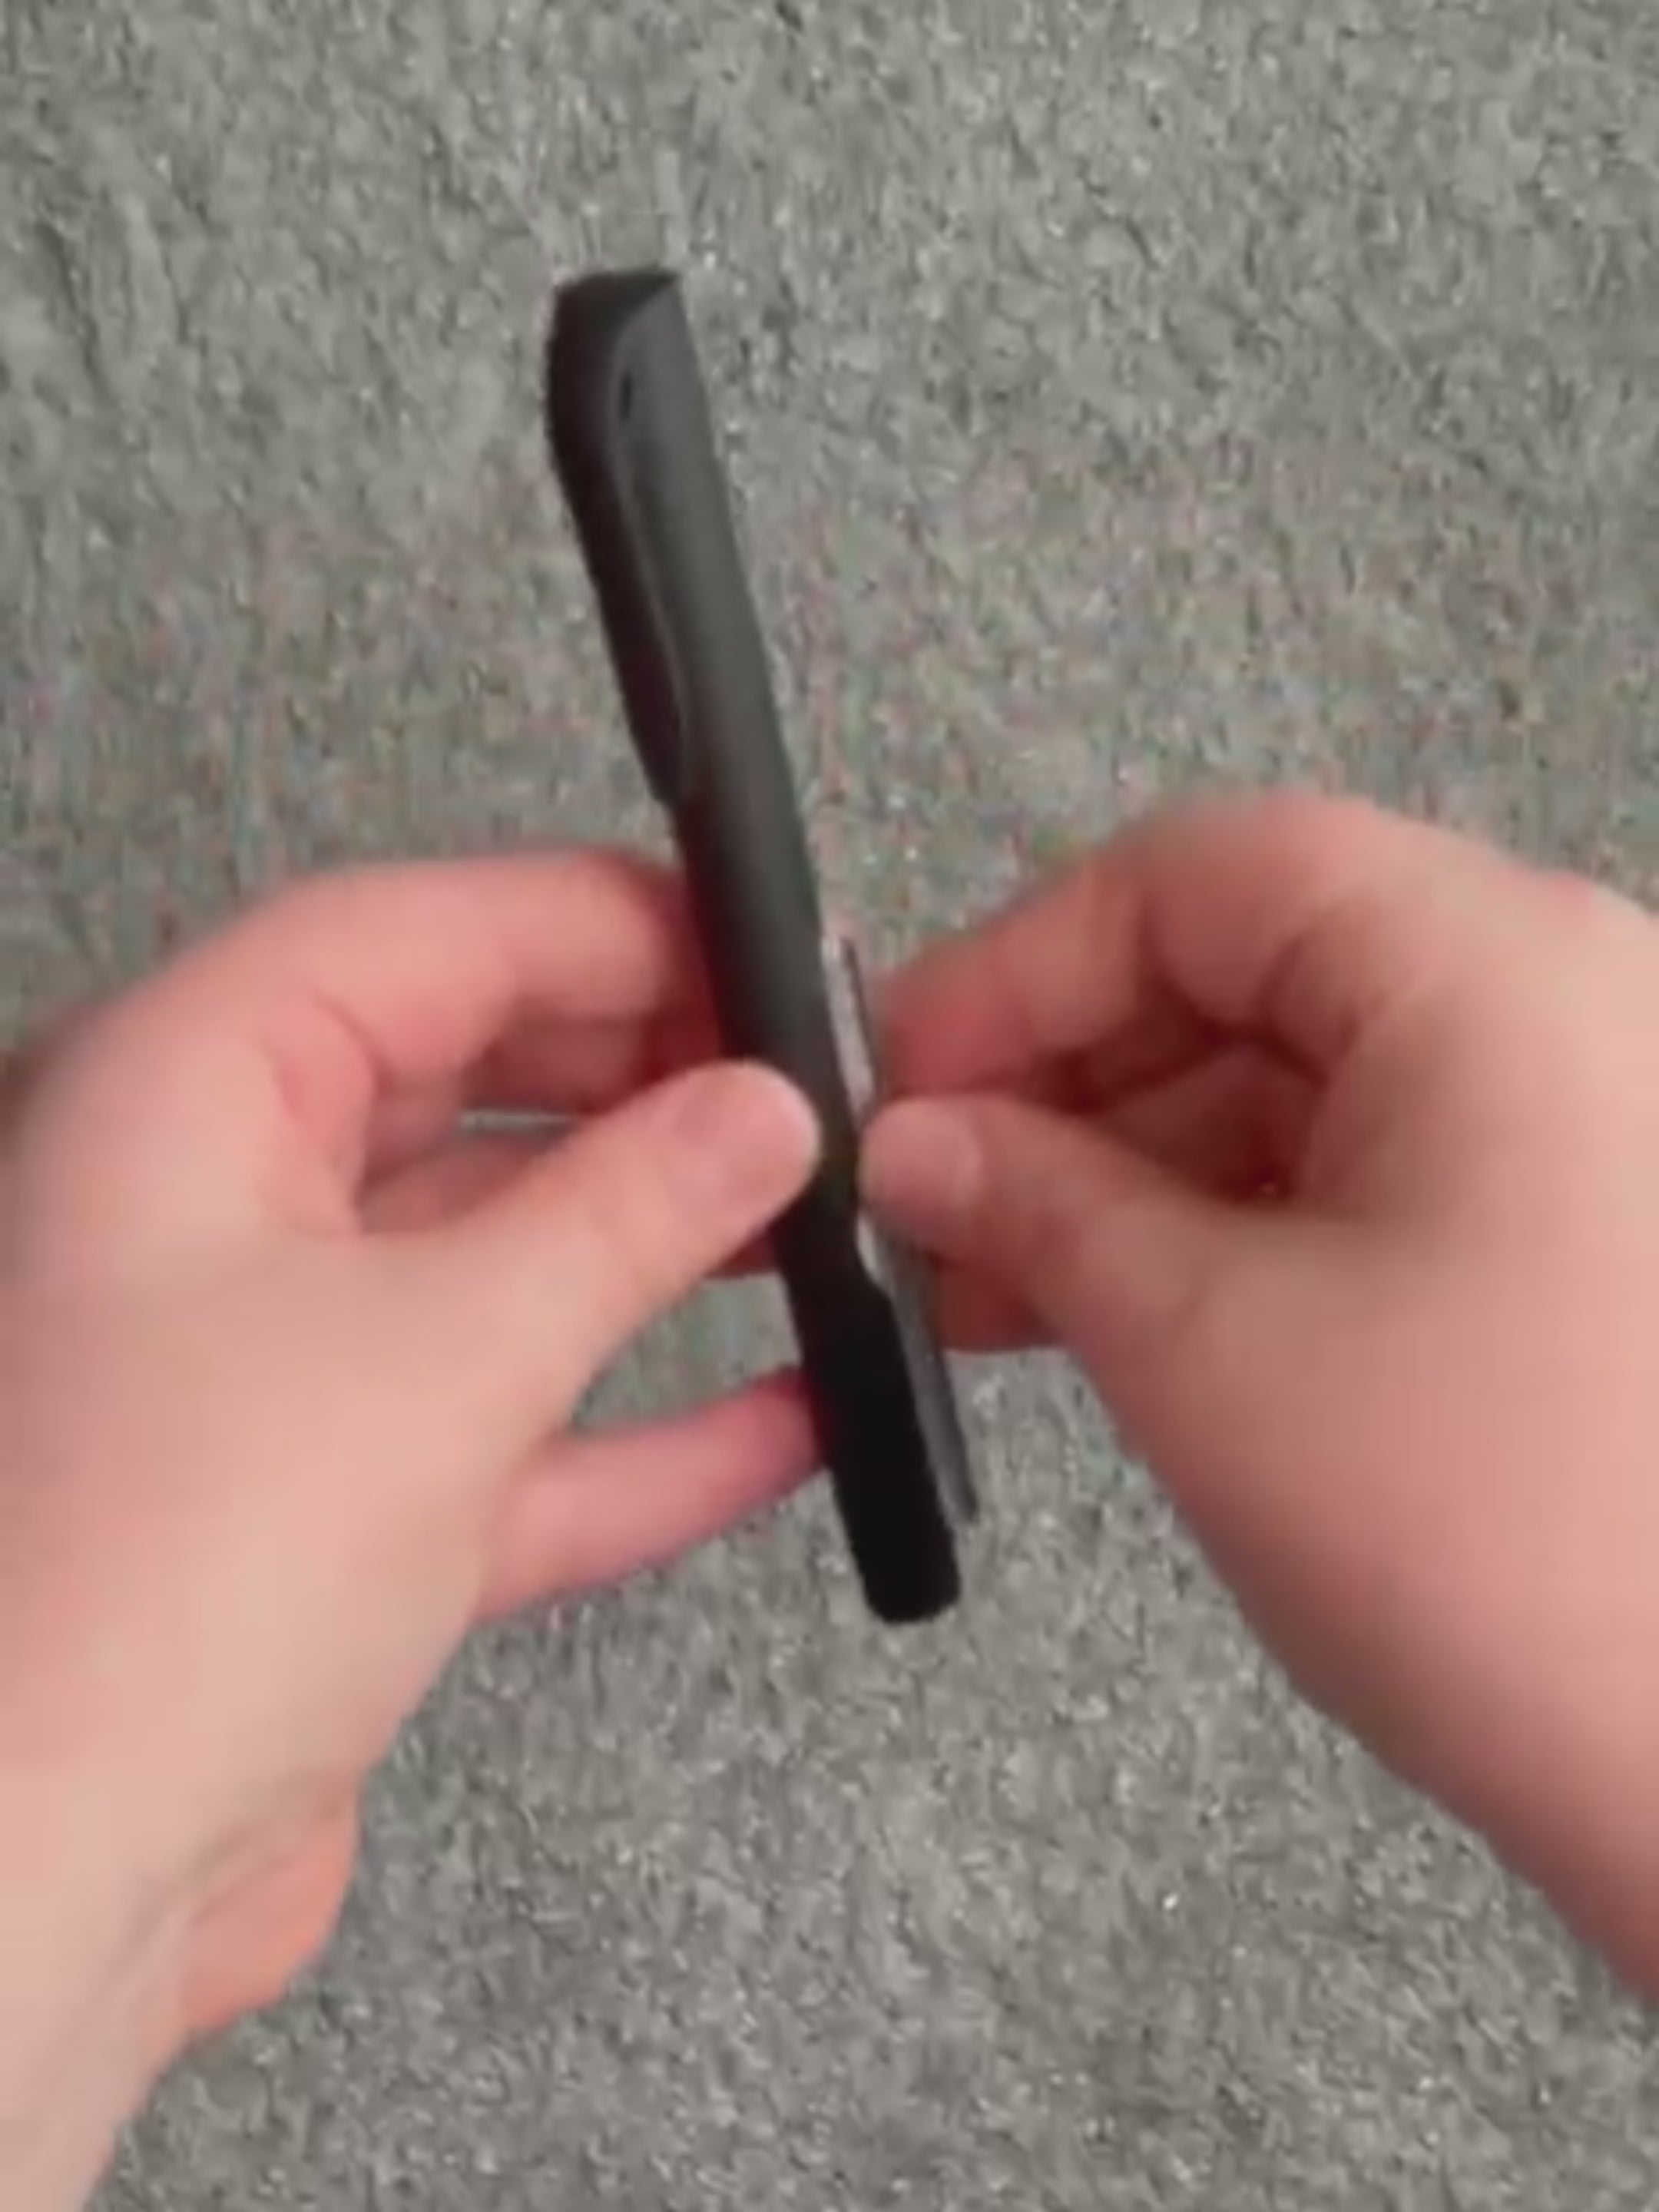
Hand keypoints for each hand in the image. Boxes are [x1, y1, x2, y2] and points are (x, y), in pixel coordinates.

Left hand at [0, 855, 817, 2208]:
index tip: (751, 956)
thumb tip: (761, 1111)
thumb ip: (624, 1215)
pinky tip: (787, 1421)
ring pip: (485, 1251)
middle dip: (636, 1081)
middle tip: (799, 1093)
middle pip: (455, 1077)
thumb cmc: (157, 1583)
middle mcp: (204, 1204)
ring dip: (648, 1248)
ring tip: (819, 1226)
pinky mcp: (319, 1503)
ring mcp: (263, 1358)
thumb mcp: (442, 1352)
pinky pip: (503, 1422)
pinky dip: (635, 1425)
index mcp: (177, 1094)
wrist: (40, 1889)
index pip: (415, 935)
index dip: (596, 927)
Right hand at [868, 793, 1658, 1985]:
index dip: (1019, 964)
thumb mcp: (1207, 1344)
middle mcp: (1557, 1004)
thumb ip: (1035, 1204)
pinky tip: (1099, 1314)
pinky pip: (1367, 1175)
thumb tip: (906, 1141)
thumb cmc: (1488, 1536)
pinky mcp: (1578, 1239)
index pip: (1202, 872)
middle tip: (917, 1201)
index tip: (894, 1085)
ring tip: (975, 1289)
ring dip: (1126, 1171)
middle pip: (1251, 966)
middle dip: (1062, 1082)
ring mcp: (1582, 1123)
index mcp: (1489, 967)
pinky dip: (1227, 1229)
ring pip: (1299, 1081)